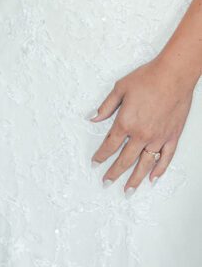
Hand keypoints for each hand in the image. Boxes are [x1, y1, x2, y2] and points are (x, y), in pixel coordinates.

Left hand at [90, 54, 194, 192]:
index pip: (110, 145)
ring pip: (144, 164)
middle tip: (107, 181)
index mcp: (126, 122)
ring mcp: (158, 138)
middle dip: (114, 172)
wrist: (173, 76)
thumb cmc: (147, 78)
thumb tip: (93, 117)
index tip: (95, 163)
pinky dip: (159, 170)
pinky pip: (165, 158)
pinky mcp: (172, 137)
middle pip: (125, 159)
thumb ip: (106, 106)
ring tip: (128, 190)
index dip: (101, 156)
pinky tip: (153, 178)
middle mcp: (141, 134)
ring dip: (135, 179)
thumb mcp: (120, 88)